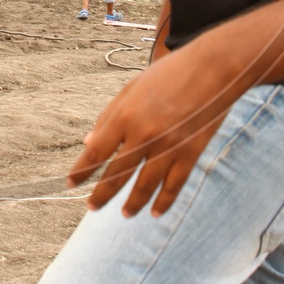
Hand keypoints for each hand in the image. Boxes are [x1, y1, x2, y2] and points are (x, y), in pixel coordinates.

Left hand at [67, 46, 235, 217]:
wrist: (212, 69)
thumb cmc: (168, 74)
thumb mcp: (131, 88)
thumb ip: (108, 116)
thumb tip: (88, 142)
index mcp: (125, 116)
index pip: (96, 152)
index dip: (81, 170)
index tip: (71, 182)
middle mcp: (143, 134)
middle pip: (116, 174)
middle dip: (101, 194)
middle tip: (91, 207)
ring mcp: (168, 146)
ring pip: (145, 186)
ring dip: (132, 203)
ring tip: (124, 214)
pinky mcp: (190, 153)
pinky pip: (174, 185)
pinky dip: (163, 202)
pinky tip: (155, 213)